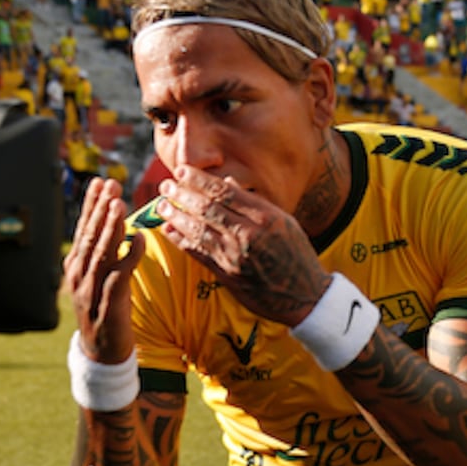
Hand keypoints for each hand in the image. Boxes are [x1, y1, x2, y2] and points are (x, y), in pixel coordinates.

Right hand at [63, 178, 143, 363]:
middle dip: (100, 208)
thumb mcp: (97, 277)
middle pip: (89, 235)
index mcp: (75, 265)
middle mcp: (79, 275)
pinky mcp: (109, 303)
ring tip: (118, 203)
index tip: (99, 182)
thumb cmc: (104, 308)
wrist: (101, 352)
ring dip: (110, 226)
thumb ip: (102, 252)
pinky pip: (119, 274)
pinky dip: (128, 255)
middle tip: (109, 184)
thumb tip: (112, 222)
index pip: (83, 228)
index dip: (90, 205)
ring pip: (100, 252)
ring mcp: (91, 289)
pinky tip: (138, 239)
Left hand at [156, 166, 330, 326]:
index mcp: (266, 218)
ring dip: (176, 216)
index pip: (225, 192)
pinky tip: (169, 230)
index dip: (200, 180)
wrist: (305, 295)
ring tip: (161, 205)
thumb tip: (226, 182)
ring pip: (199, 230)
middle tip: (165, 185)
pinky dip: (181, 241)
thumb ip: (254, 203)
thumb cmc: (296, 254)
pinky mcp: (227, 275)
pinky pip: (199, 254)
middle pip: (208, 209)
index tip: (183, 171)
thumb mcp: (284, 222)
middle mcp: (250, 235)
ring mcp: (236, 256)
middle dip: (183, 195)